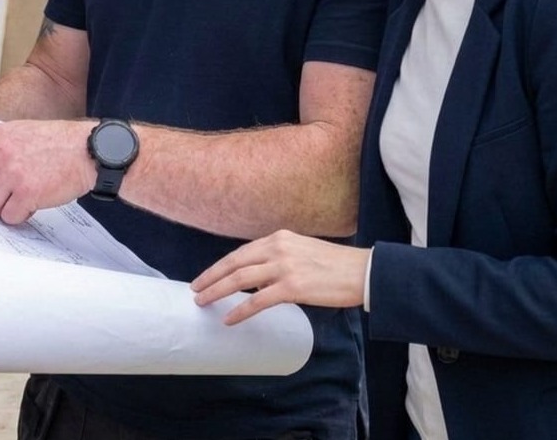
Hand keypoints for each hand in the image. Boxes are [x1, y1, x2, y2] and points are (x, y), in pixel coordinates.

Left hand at [0, 118, 97, 224]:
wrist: (87, 149)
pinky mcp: (27, 192)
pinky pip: (8, 217)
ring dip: (3, 207)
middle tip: (4, 189)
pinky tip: (34, 200)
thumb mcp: (17, 135)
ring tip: (23, 191)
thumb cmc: (53, 143)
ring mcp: (13, 173)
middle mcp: (0, 153)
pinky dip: (19, 215)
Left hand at [190, 230, 369, 323]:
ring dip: (218, 291)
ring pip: (240, 279)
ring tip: (203, 302)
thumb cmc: (334, 265)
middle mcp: (277, 248)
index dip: (220, 265)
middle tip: (195, 290)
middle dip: (211, 277)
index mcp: (278, 238)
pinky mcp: (293, 287)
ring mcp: (284, 266)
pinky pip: (258, 300)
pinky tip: (229, 318)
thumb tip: (257, 279)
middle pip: (234, 263)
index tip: (205, 276)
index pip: (240, 252)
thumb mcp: (301, 251)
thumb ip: (278, 259)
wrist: (362, 271)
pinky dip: (240, 310)